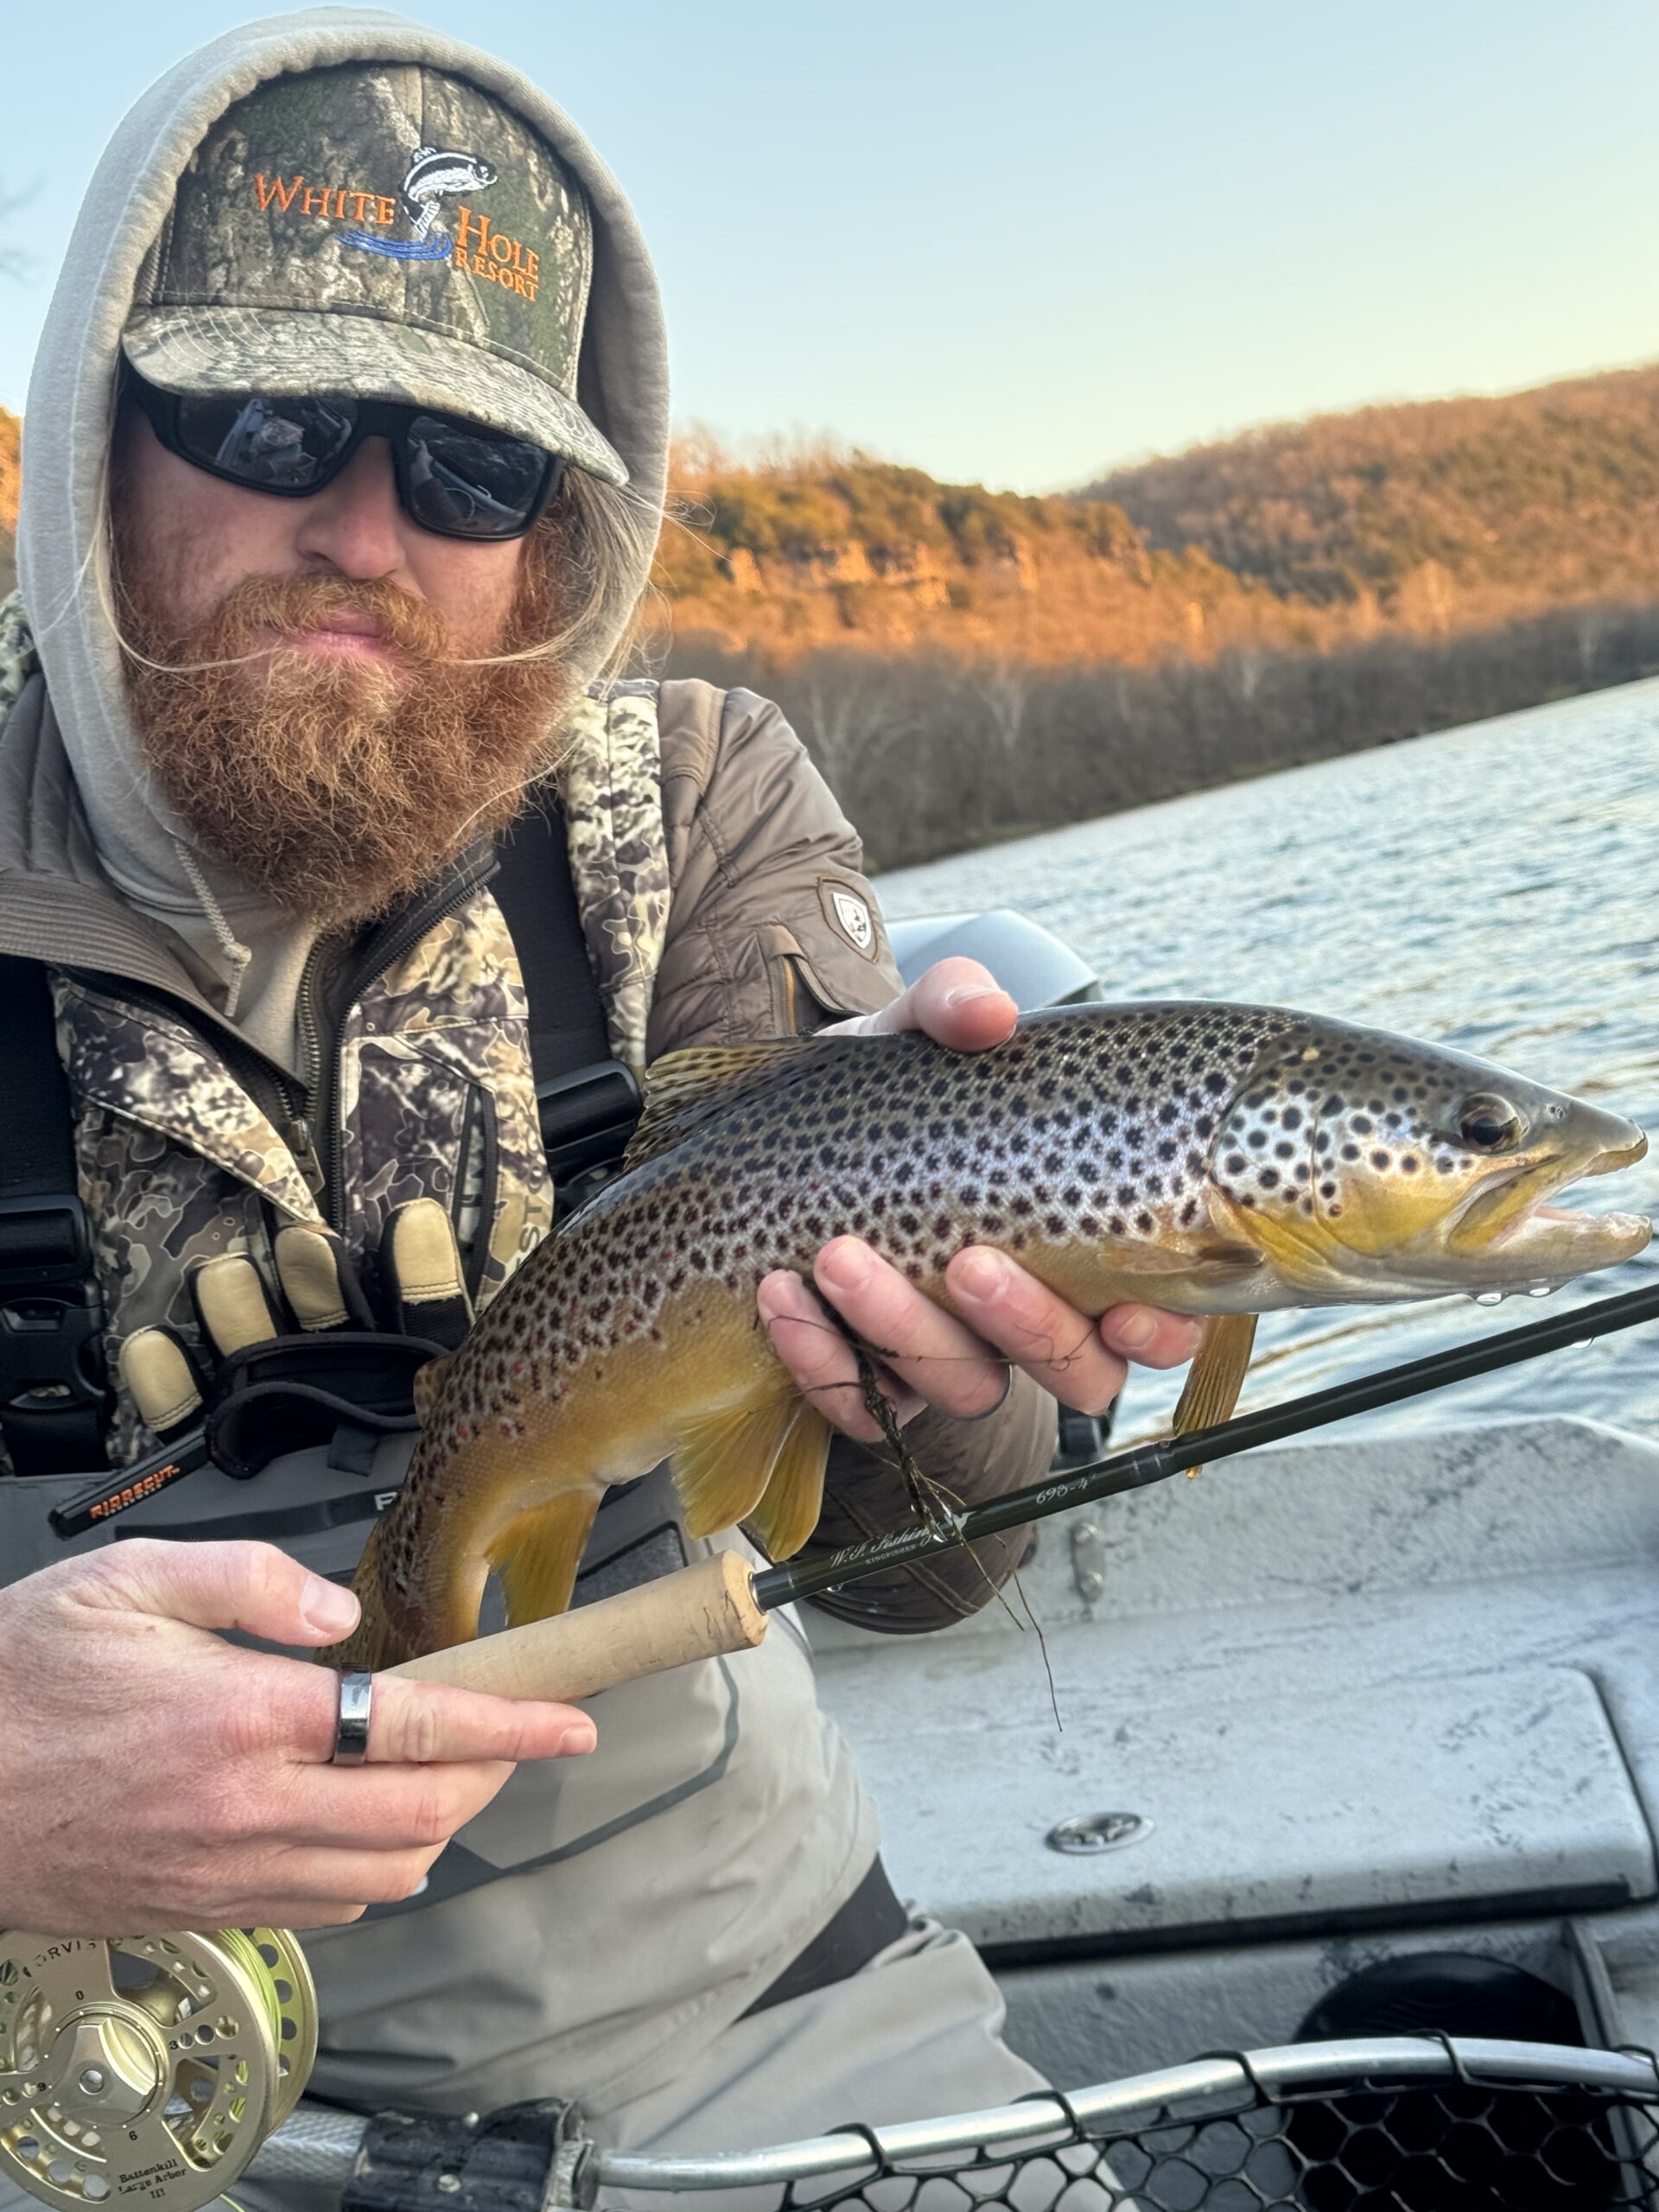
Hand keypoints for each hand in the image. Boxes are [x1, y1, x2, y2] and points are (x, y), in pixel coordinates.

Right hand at [0, 1540, 595, 1934]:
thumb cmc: (20, 1675)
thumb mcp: (129, 1580)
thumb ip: (249, 1579)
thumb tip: (337, 1610)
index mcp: (245, 1716)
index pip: (418, 1725)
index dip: (512, 1724)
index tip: (574, 1719)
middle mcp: (248, 1807)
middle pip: (423, 1815)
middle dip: (490, 1774)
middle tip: (507, 1731)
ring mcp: (224, 1871)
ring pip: (384, 1873)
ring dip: (436, 1825)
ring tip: (440, 1770)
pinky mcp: (197, 1909)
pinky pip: (322, 1907)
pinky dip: (371, 1869)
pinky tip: (360, 1823)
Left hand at [757, 958, 1203, 1441]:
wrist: (784, 1126)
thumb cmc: (891, 1088)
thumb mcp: (918, 1032)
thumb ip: (957, 1005)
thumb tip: (989, 1014)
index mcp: (1088, 1245)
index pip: (1162, 1321)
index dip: (1162, 1333)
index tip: (1126, 1312)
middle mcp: (1036, 1318)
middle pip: (1078, 1374)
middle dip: (1027, 1326)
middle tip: (966, 1260)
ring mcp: (957, 1358)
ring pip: (965, 1388)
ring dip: (903, 1331)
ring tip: (837, 1255)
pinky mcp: (875, 1382)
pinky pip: (863, 1407)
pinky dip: (823, 1362)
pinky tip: (782, 1295)